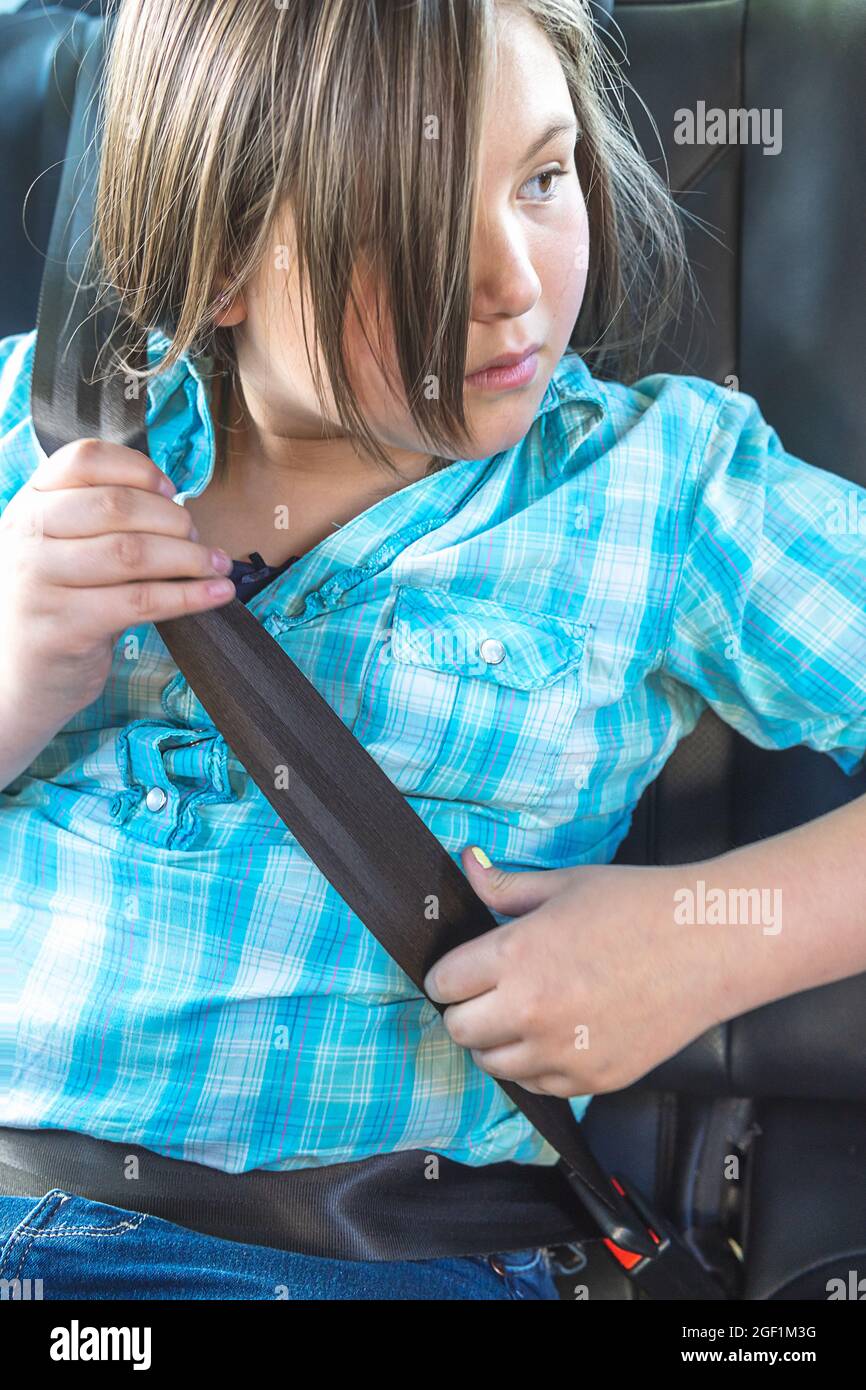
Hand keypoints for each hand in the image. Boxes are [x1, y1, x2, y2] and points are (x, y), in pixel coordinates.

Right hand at [0, 438, 235, 719]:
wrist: (21, 676)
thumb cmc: (60, 603)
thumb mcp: (64, 549)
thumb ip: (102, 519)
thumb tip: (178, 505)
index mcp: (31, 503)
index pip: (84, 459)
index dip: (138, 469)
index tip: (172, 491)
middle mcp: (28, 535)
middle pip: (116, 505)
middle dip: (173, 519)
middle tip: (200, 540)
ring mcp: (40, 580)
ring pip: (132, 553)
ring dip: (189, 557)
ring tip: (218, 566)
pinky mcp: (64, 626)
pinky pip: (139, 602)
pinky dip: (187, 596)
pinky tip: (216, 594)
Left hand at [423, 848, 723, 1098]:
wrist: (709, 944)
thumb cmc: (637, 904)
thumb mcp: (564, 885)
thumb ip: (505, 886)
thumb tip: (466, 864)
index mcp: (516, 956)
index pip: (444, 983)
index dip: (448, 974)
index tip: (461, 969)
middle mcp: (531, 1011)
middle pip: (458, 1030)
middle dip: (465, 1009)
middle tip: (489, 991)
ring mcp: (561, 1053)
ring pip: (492, 1064)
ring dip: (497, 1040)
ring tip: (524, 1012)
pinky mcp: (592, 1079)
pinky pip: (536, 1085)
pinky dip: (536, 1064)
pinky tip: (558, 1032)